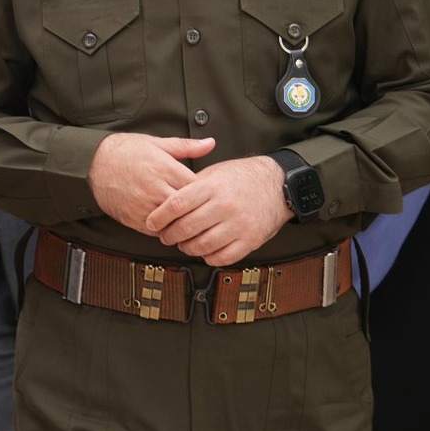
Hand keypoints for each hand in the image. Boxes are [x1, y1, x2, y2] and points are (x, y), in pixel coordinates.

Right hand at [88, 133, 216, 230]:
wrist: (93, 163)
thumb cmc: (125, 151)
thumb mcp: (157, 144)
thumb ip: (187, 146)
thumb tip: (210, 143)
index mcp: (163, 168)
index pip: (196, 188)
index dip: (203, 192)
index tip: (205, 193)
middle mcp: (153, 188)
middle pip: (186, 208)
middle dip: (194, 210)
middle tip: (199, 210)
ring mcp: (142, 205)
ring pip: (172, 223)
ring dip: (180, 222)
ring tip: (185, 218)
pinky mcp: (132, 218)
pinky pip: (156, 231)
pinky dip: (164, 229)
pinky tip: (168, 222)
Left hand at [142, 156, 290, 265]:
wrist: (278, 185)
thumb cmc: (243, 177)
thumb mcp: (215, 173)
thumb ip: (192, 186)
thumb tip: (165, 200)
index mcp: (213, 187)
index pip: (177, 204)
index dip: (159, 216)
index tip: (151, 222)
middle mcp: (225, 206)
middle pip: (186, 227)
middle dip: (169, 235)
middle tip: (165, 236)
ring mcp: (239, 225)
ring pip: (202, 246)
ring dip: (187, 248)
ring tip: (184, 244)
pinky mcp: (250, 240)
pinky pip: (223, 257)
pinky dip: (209, 257)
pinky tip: (204, 251)